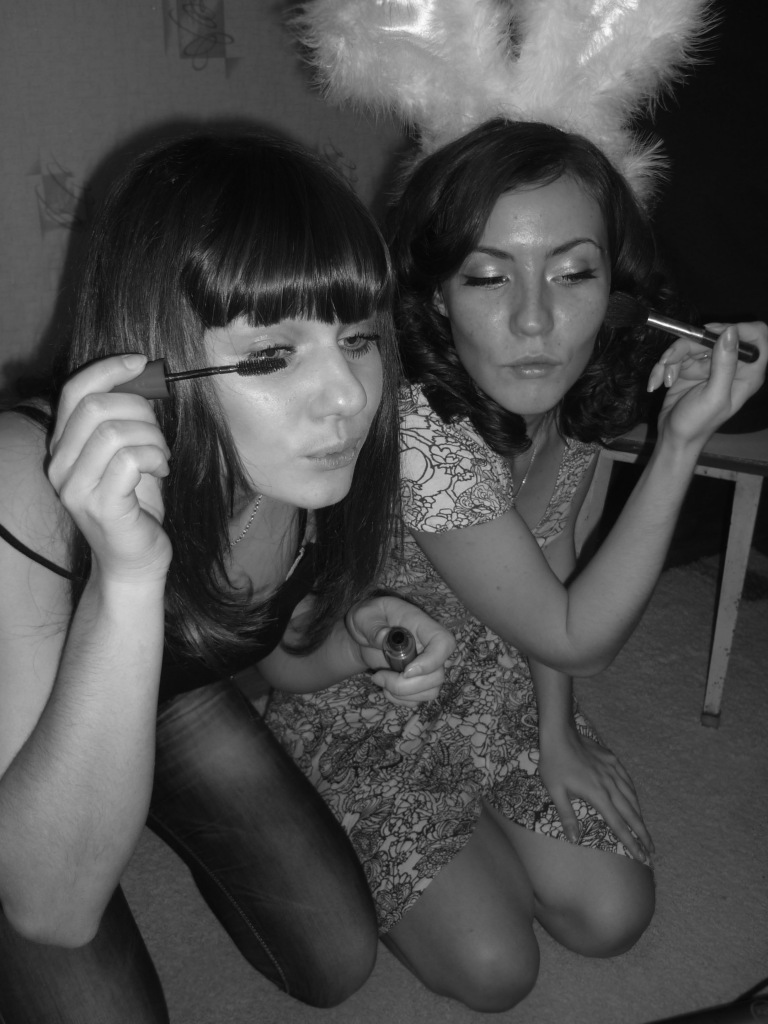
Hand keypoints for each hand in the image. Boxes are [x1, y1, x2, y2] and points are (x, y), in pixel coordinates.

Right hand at [47, 355, 171, 581]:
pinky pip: (129, 459)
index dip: (108, 369)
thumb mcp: (128, 452)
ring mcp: (76, 488)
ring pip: (113, 432)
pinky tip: (160, 471)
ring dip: (151, 437)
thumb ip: (127, 418)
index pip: (73, 391)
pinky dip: (154, 458)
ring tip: (160, 457)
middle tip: (158, 434)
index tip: (142, 362)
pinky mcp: (100, 506)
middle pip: (95, 407)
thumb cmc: (136, 503)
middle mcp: (60, 465)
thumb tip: (143, 376)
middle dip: (139, 410)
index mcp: (63, 446)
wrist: (135, 558)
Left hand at [345, 594, 455, 706]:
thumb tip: (384, 637)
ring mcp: (427, 665)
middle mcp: (429, 647)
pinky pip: (419, 699)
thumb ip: (372, 626)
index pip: (444, 642)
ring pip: (431, 690)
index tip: (406, 671)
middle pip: (437, 674)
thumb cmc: (367, 618)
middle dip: (406, 686)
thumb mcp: (364, 616)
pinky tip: (385, 687)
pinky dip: (400, 699)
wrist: (364, 635)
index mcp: (421, 625)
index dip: (432, 661)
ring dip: (402, 694)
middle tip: (379, 677)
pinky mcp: (420, 681)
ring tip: (379, 680)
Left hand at [538, 723, 652, 864]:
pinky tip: (635, 800)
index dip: (631, 843)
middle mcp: (610, 785)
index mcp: (597, 795)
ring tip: (645, 831)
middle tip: (652, 851)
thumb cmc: (554, 763)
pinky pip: (628, 781)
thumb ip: (567, 816)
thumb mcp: (555, 791)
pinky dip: (634, 794)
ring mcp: (613, 771)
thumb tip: (574, 839)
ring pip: (632, 798)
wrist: (560, 734)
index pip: (618, 825)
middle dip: (642, 834)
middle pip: (631, 814)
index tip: (641, 857)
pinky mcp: (612, 760)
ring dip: (640, 816)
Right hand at [648, 321, 766, 445]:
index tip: (713, 335)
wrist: (674, 438)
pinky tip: (657, 384)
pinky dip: (662, 368)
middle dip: (688, 347)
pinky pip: (675, 355)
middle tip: (670, 361)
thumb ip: (725, 364)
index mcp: (747, 372)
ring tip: (663, 380)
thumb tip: (731, 331)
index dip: (738, 329)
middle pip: (714, 335)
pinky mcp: (689, 367)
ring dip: (670, 360)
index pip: (756, 336)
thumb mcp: (714, 396)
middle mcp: (730, 364)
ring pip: (690, 343)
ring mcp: (709, 365)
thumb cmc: (698, 424)